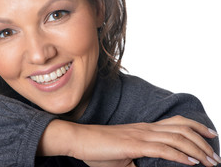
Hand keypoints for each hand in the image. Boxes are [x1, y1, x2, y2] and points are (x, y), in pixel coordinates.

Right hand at [38, 116, 219, 165]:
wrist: (79, 140)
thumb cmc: (97, 149)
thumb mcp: (123, 156)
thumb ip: (139, 161)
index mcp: (143, 129)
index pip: (175, 123)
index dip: (195, 128)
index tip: (210, 136)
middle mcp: (145, 129)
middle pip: (181, 128)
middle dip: (202, 140)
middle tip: (216, 155)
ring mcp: (140, 136)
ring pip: (177, 138)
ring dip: (197, 149)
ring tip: (210, 161)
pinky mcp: (134, 145)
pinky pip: (163, 150)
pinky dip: (180, 155)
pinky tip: (192, 162)